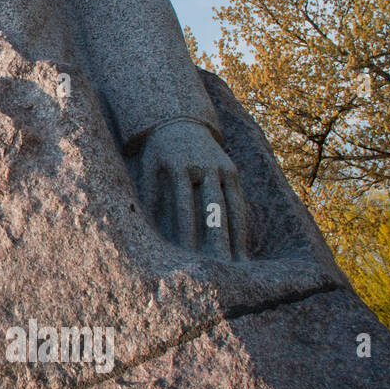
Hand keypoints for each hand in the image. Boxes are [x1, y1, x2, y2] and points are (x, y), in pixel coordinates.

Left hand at [138, 120, 248, 259]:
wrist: (179, 120)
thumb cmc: (157, 152)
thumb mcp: (148, 167)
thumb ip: (148, 195)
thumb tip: (147, 228)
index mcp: (178, 167)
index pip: (184, 206)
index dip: (187, 233)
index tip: (188, 256)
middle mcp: (203, 167)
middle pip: (211, 209)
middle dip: (215, 240)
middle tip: (217, 268)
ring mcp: (221, 168)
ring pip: (230, 206)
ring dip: (235, 237)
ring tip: (236, 265)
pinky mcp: (232, 169)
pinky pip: (239, 200)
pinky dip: (242, 224)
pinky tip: (242, 245)